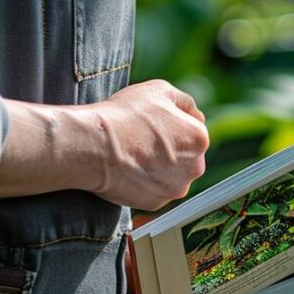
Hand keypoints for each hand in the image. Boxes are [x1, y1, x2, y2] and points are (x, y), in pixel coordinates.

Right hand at [84, 79, 209, 210]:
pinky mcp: (156, 203)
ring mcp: (175, 188)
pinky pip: (153, 190)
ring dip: (158, 167)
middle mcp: (195, 168)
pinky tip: (128, 170)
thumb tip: (196, 116)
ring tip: (133, 154)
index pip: (192, 131)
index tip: (151, 124)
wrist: (94, 145)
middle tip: (141, 139)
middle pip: (185, 157)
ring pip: (171, 176)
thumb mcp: (160, 90)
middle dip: (169, 149)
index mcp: (199, 139)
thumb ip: (185, 103)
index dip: (171, 125)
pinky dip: (143, 182)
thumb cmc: (126, 114)